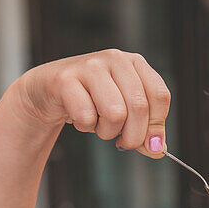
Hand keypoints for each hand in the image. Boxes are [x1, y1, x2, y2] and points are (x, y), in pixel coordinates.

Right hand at [16, 49, 169, 156]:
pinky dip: (85, 127)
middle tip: (121, 142)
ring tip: (97, 124)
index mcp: (135, 63)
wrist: (48, 91)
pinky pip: (86, 117)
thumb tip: (157, 148)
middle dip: (133, 136)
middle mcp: (115, 59)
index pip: (160, 96)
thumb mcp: (126, 114)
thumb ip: (145, 131)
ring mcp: (90, 66)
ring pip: (115, 114)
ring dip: (106, 132)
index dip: (155, 125)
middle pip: (139, 107)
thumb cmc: (92, 102)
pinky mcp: (66, 79)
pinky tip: (79, 117)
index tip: (146, 141)